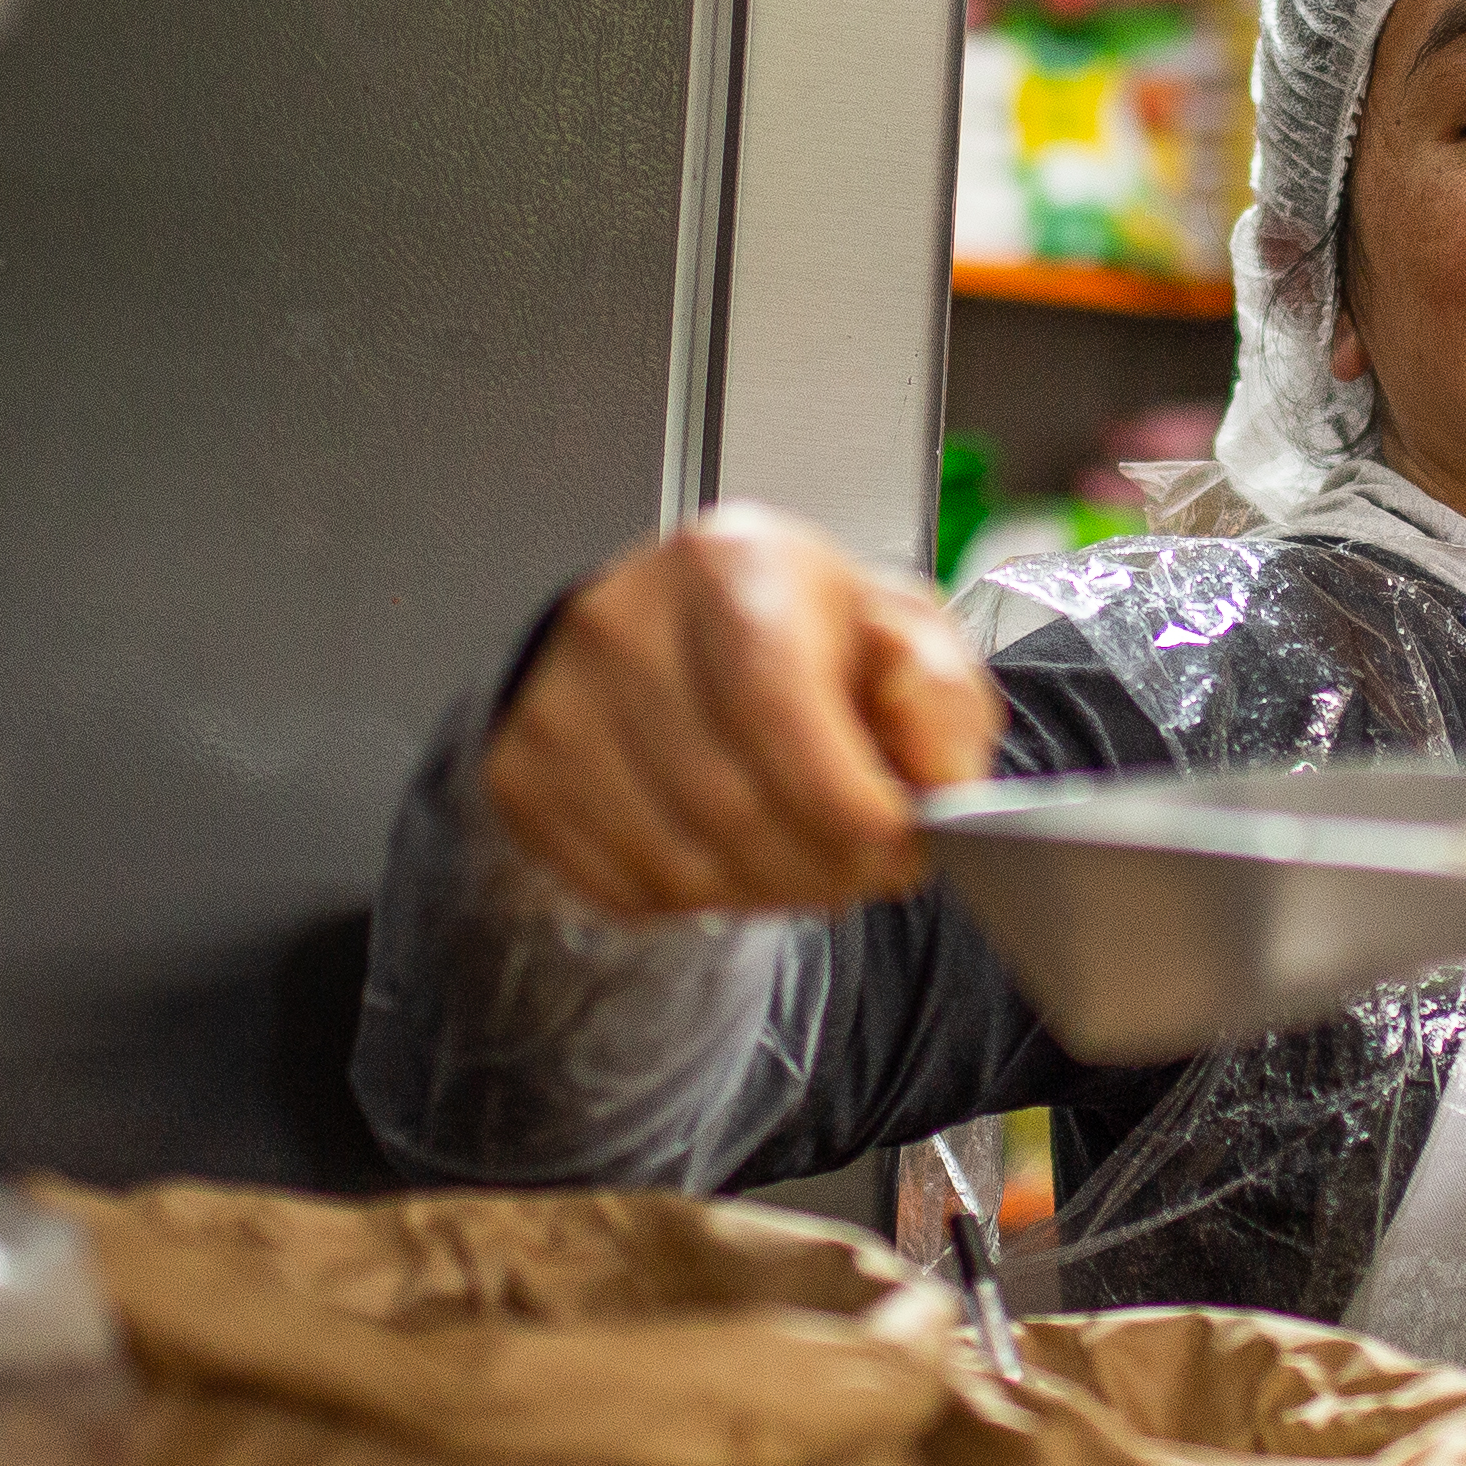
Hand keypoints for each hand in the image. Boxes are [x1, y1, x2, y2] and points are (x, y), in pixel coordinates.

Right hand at [484, 504, 1004, 920]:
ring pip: (675, 861)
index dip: (847, 805)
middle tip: (866, 869)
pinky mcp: (521, 772)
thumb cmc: (793, 628)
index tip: (897, 843)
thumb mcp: (897, 632)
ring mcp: (555, 703)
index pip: (775, 709)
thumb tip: (945, 783)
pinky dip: (697, 900)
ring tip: (806, 863)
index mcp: (728, 565)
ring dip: (766, 892)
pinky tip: (734, 858)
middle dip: (821, 866)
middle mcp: (623, 625)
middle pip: (729, 803)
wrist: (672, 627)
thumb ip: (940, 699)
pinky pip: (621, 885)